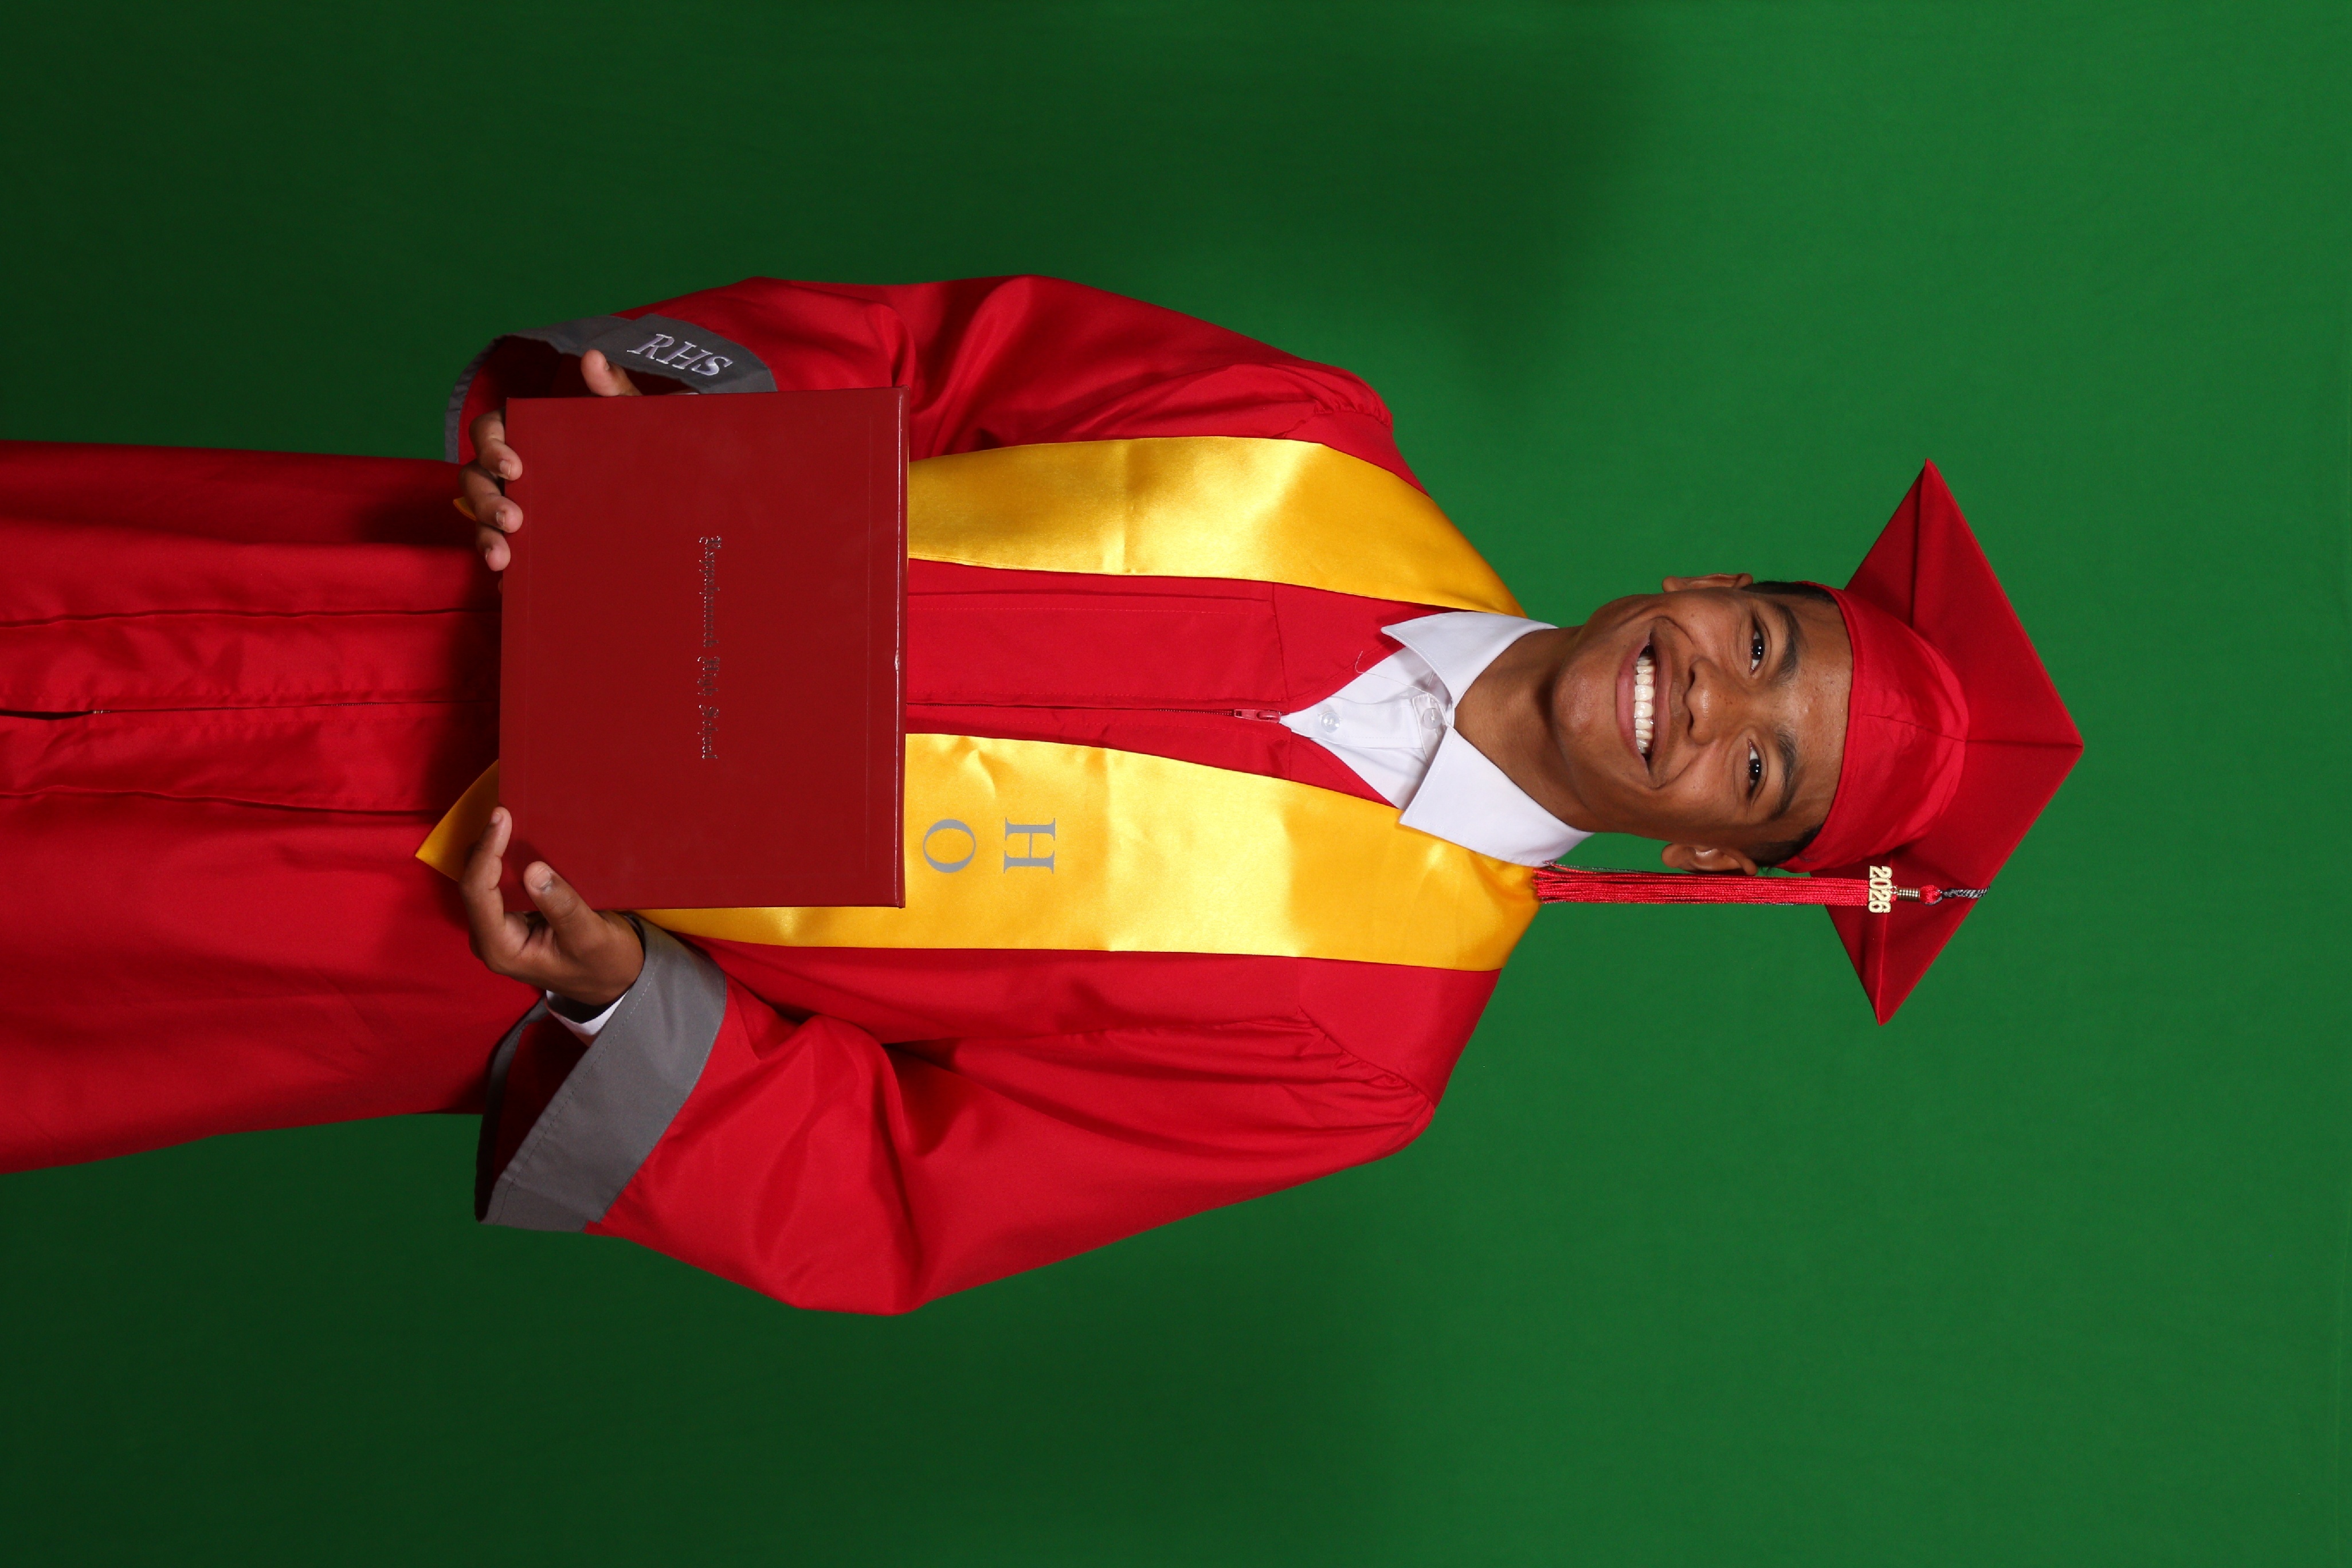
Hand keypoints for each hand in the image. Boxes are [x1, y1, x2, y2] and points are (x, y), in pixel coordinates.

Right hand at [456, 348, 640, 570]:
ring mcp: (518, 507)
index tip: (515, 465)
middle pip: (474, 479)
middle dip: (486, 500)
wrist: (673, 495)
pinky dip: (506, 573)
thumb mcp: (638, 422)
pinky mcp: (529, 543)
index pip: (489, 431)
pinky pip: (506, 556)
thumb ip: (616, 391)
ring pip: (480, 520)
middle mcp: (515, 472)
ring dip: (485, 538)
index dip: (491, 446)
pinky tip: (514, 588)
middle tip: (514, 520)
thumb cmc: (643, 449)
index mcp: (530, 434)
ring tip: (504, 560)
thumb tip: (592, 358)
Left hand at [460, 806, 644, 1006]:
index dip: (487, 852)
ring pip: (483, 878)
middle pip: (475, 882)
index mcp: (500, 948)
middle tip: (509, 811)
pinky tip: (522, 838)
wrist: (613, 981)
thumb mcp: (589, 937)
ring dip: (497, 850)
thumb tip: (533, 870)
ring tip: (514, 818)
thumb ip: (561, 907)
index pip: (478, 892)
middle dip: (489, 846)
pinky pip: (499, 881)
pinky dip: (508, 858)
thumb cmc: (603, 964)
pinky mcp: (509, 916)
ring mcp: (497, 926)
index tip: (503, 817)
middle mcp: (490, 936)